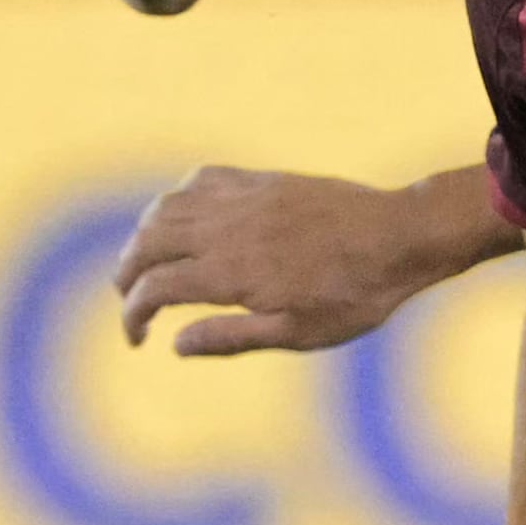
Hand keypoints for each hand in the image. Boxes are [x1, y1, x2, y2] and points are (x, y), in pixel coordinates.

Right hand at [115, 166, 464, 354]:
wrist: (399, 237)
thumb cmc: (354, 296)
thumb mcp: (297, 334)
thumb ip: (231, 338)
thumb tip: (176, 345)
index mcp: (233, 273)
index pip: (156, 288)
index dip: (133, 315)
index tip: (137, 339)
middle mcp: (228, 229)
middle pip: (147, 242)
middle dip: (126, 274)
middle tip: (130, 301)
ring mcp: (242, 198)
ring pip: (166, 207)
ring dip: (144, 237)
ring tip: (148, 264)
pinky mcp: (260, 181)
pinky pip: (200, 179)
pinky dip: (177, 199)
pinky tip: (184, 219)